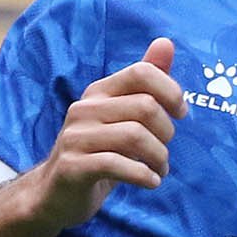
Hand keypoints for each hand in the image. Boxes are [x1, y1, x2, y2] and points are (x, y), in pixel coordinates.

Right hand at [22, 37, 185, 228]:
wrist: (56, 193)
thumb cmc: (100, 151)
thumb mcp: (123, 115)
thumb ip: (146, 81)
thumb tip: (166, 42)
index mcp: (100, 92)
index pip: (142, 73)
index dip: (171, 91)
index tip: (181, 113)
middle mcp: (85, 109)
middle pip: (146, 107)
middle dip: (167, 133)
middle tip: (164, 152)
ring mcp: (75, 137)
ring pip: (136, 136)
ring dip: (159, 158)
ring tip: (159, 169)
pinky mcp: (73, 166)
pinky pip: (118, 164)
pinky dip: (144, 175)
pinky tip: (150, 182)